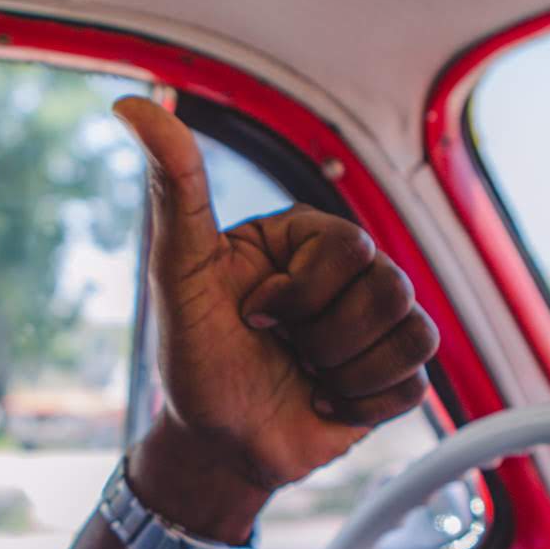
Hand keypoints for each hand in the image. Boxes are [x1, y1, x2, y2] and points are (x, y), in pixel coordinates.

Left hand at [113, 98, 438, 520]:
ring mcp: (377, 326)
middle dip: (324, 337)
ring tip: (305, 376)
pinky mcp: (393, 378)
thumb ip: (174, 189)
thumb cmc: (193, 356)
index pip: (351, 248)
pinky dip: (361, 405)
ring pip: (414, 335)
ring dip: (346, 372)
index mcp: (310, 238)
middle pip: (392, 288)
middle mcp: (352, 275)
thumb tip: (134, 104)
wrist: (213, 444)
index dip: (301, 294)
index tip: (253, 313)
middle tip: (283, 348)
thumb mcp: (179, 273)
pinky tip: (322, 402)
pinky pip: (415, 385)